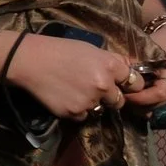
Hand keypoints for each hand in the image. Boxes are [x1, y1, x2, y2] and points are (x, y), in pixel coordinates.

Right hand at [2, 32, 135, 120]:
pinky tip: (65, 97)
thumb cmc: (60, 50)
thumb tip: (131, 68)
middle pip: (119, 101)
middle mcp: (104, 86)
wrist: (29, 60)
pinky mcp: (74, 113)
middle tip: (94, 89)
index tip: (121, 85)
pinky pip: (83, 117)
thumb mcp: (90, 49)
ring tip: (76, 92)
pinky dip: (77, 110)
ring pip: (100, 110)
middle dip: (110, 97)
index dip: (128, 84)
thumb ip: (112, 60)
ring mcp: (89, 101)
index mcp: (110, 66)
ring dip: (93, 104)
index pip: (136, 83)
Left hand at [122, 18, 165, 111]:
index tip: (124, 94)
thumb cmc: (162, 41)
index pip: (159, 93)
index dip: (140, 97)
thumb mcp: (147, 49)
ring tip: (130, 99)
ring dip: (144, 108)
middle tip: (122, 98)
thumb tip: (115, 78)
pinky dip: (151, 107)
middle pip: (159, 105)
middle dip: (138, 105)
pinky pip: (165, 110)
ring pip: (161, 111)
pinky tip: (140, 101)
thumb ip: (134, 65)